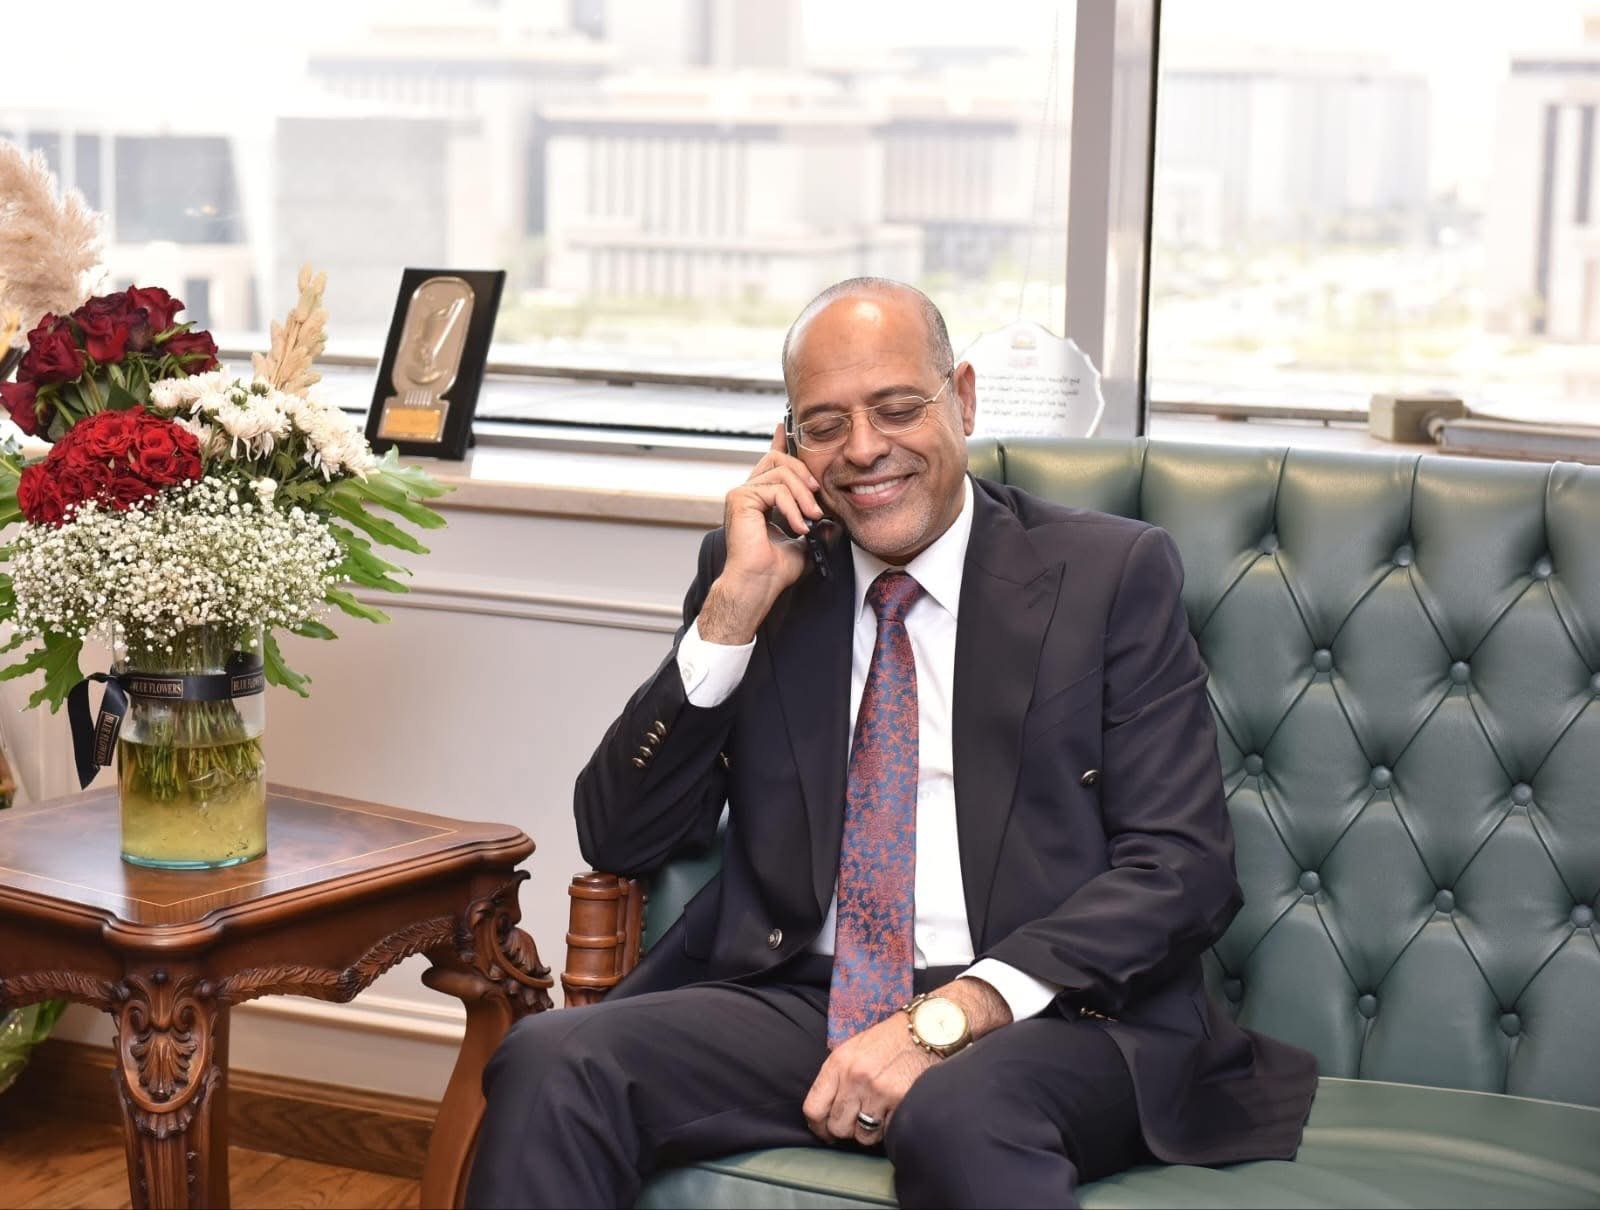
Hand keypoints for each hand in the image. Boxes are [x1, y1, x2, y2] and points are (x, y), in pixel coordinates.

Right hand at [697, 424, 825, 643]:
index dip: (780, 443)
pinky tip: (797, 526)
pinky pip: (776, 489)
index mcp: (760, 498)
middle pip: (779, 458)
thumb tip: (833, 522)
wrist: (759, 583)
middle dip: (804, 475)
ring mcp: (742, 493)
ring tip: (810, 519)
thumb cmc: (775, 570)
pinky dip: (792, 507)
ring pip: (781, 472)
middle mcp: (748, 492)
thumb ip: (815, 526)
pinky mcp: (740, 498)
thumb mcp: (804, 543)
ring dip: (802, 496)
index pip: (771, 462)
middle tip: (816, 502)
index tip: (787, 428)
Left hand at [802, 976, 1013, 1145]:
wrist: (927, 1028)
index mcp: (839, 1063)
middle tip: (856, 1121)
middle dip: (846, 1129)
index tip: (825, 1131)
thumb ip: (837, 1077)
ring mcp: (878, 1091)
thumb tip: (824, 1112)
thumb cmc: (890, 1039)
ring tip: (877, 1114)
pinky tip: (893, 1110)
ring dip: (869, 1131)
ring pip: (862, 1135)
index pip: (813, 1108)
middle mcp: (855, 1078)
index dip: (818, 1127)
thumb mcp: (854, 1048)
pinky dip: (889, 1127)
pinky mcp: (901, 1101)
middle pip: (837, 1127)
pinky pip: (887, 1132)